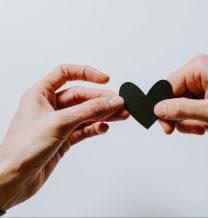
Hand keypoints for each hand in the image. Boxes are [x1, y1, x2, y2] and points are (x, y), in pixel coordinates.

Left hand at [0, 65, 128, 209]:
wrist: (13, 180)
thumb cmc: (22, 149)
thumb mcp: (59, 123)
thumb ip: (89, 111)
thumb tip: (112, 101)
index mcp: (41, 94)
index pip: (66, 73)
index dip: (86, 73)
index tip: (105, 79)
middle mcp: (50, 107)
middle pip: (81, 96)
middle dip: (101, 99)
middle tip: (119, 104)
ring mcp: (58, 123)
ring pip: (85, 113)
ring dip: (103, 114)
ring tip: (121, 115)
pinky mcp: (64, 139)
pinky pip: (84, 129)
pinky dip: (95, 128)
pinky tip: (103, 128)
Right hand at [155, 55, 207, 134]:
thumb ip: (182, 110)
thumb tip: (158, 109)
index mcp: (196, 69)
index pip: (165, 88)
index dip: (163, 110)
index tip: (168, 129)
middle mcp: (197, 72)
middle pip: (173, 98)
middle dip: (183, 118)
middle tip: (197, 128)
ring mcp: (201, 81)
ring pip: (182, 106)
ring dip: (193, 120)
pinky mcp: (205, 90)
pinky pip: (192, 106)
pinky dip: (199, 118)